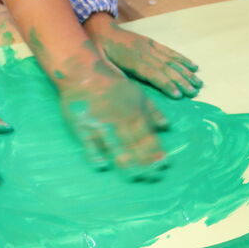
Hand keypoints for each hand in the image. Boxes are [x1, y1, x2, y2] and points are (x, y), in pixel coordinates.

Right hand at [57, 60, 168, 179]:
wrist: (84, 71)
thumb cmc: (112, 84)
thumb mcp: (137, 93)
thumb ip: (152, 111)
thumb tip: (166, 126)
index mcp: (134, 113)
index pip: (148, 138)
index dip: (156, 152)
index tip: (163, 164)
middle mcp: (119, 121)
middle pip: (134, 147)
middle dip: (145, 163)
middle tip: (152, 176)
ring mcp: (100, 124)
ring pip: (115, 148)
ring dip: (125, 163)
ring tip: (133, 174)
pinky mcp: (83, 126)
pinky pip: (90, 144)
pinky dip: (96, 155)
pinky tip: (102, 164)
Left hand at [83, 13, 200, 98]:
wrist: (100, 28)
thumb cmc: (99, 50)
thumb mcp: (100, 64)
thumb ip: (114, 76)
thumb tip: (126, 90)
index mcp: (132, 61)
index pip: (153, 74)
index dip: (166, 84)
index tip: (178, 95)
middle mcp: (144, 53)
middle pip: (166, 69)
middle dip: (181, 81)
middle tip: (194, 92)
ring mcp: (149, 47)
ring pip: (170, 60)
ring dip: (185, 72)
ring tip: (198, 83)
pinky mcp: (151, 43)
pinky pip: (169, 51)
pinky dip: (182, 59)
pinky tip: (192, 66)